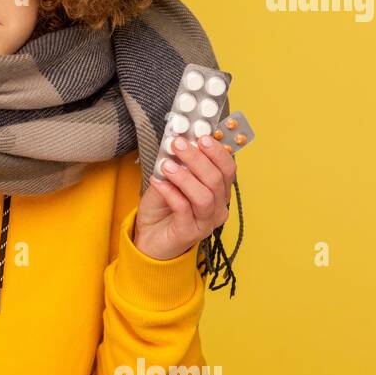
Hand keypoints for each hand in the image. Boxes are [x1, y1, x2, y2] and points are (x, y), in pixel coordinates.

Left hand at [132, 135, 235, 261]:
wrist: (148, 239)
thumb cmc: (162, 209)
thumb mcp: (169, 181)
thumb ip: (176, 163)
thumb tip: (178, 141)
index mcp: (218, 192)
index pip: (228, 169)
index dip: (217, 151)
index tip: (201, 135)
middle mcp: (218, 207)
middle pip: (217, 179)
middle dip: (198, 158)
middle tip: (178, 144)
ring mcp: (205, 222)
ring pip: (204, 196)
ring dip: (185, 176)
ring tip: (167, 165)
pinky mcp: (189, 234)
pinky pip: (184, 209)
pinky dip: (171, 192)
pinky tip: (158, 182)